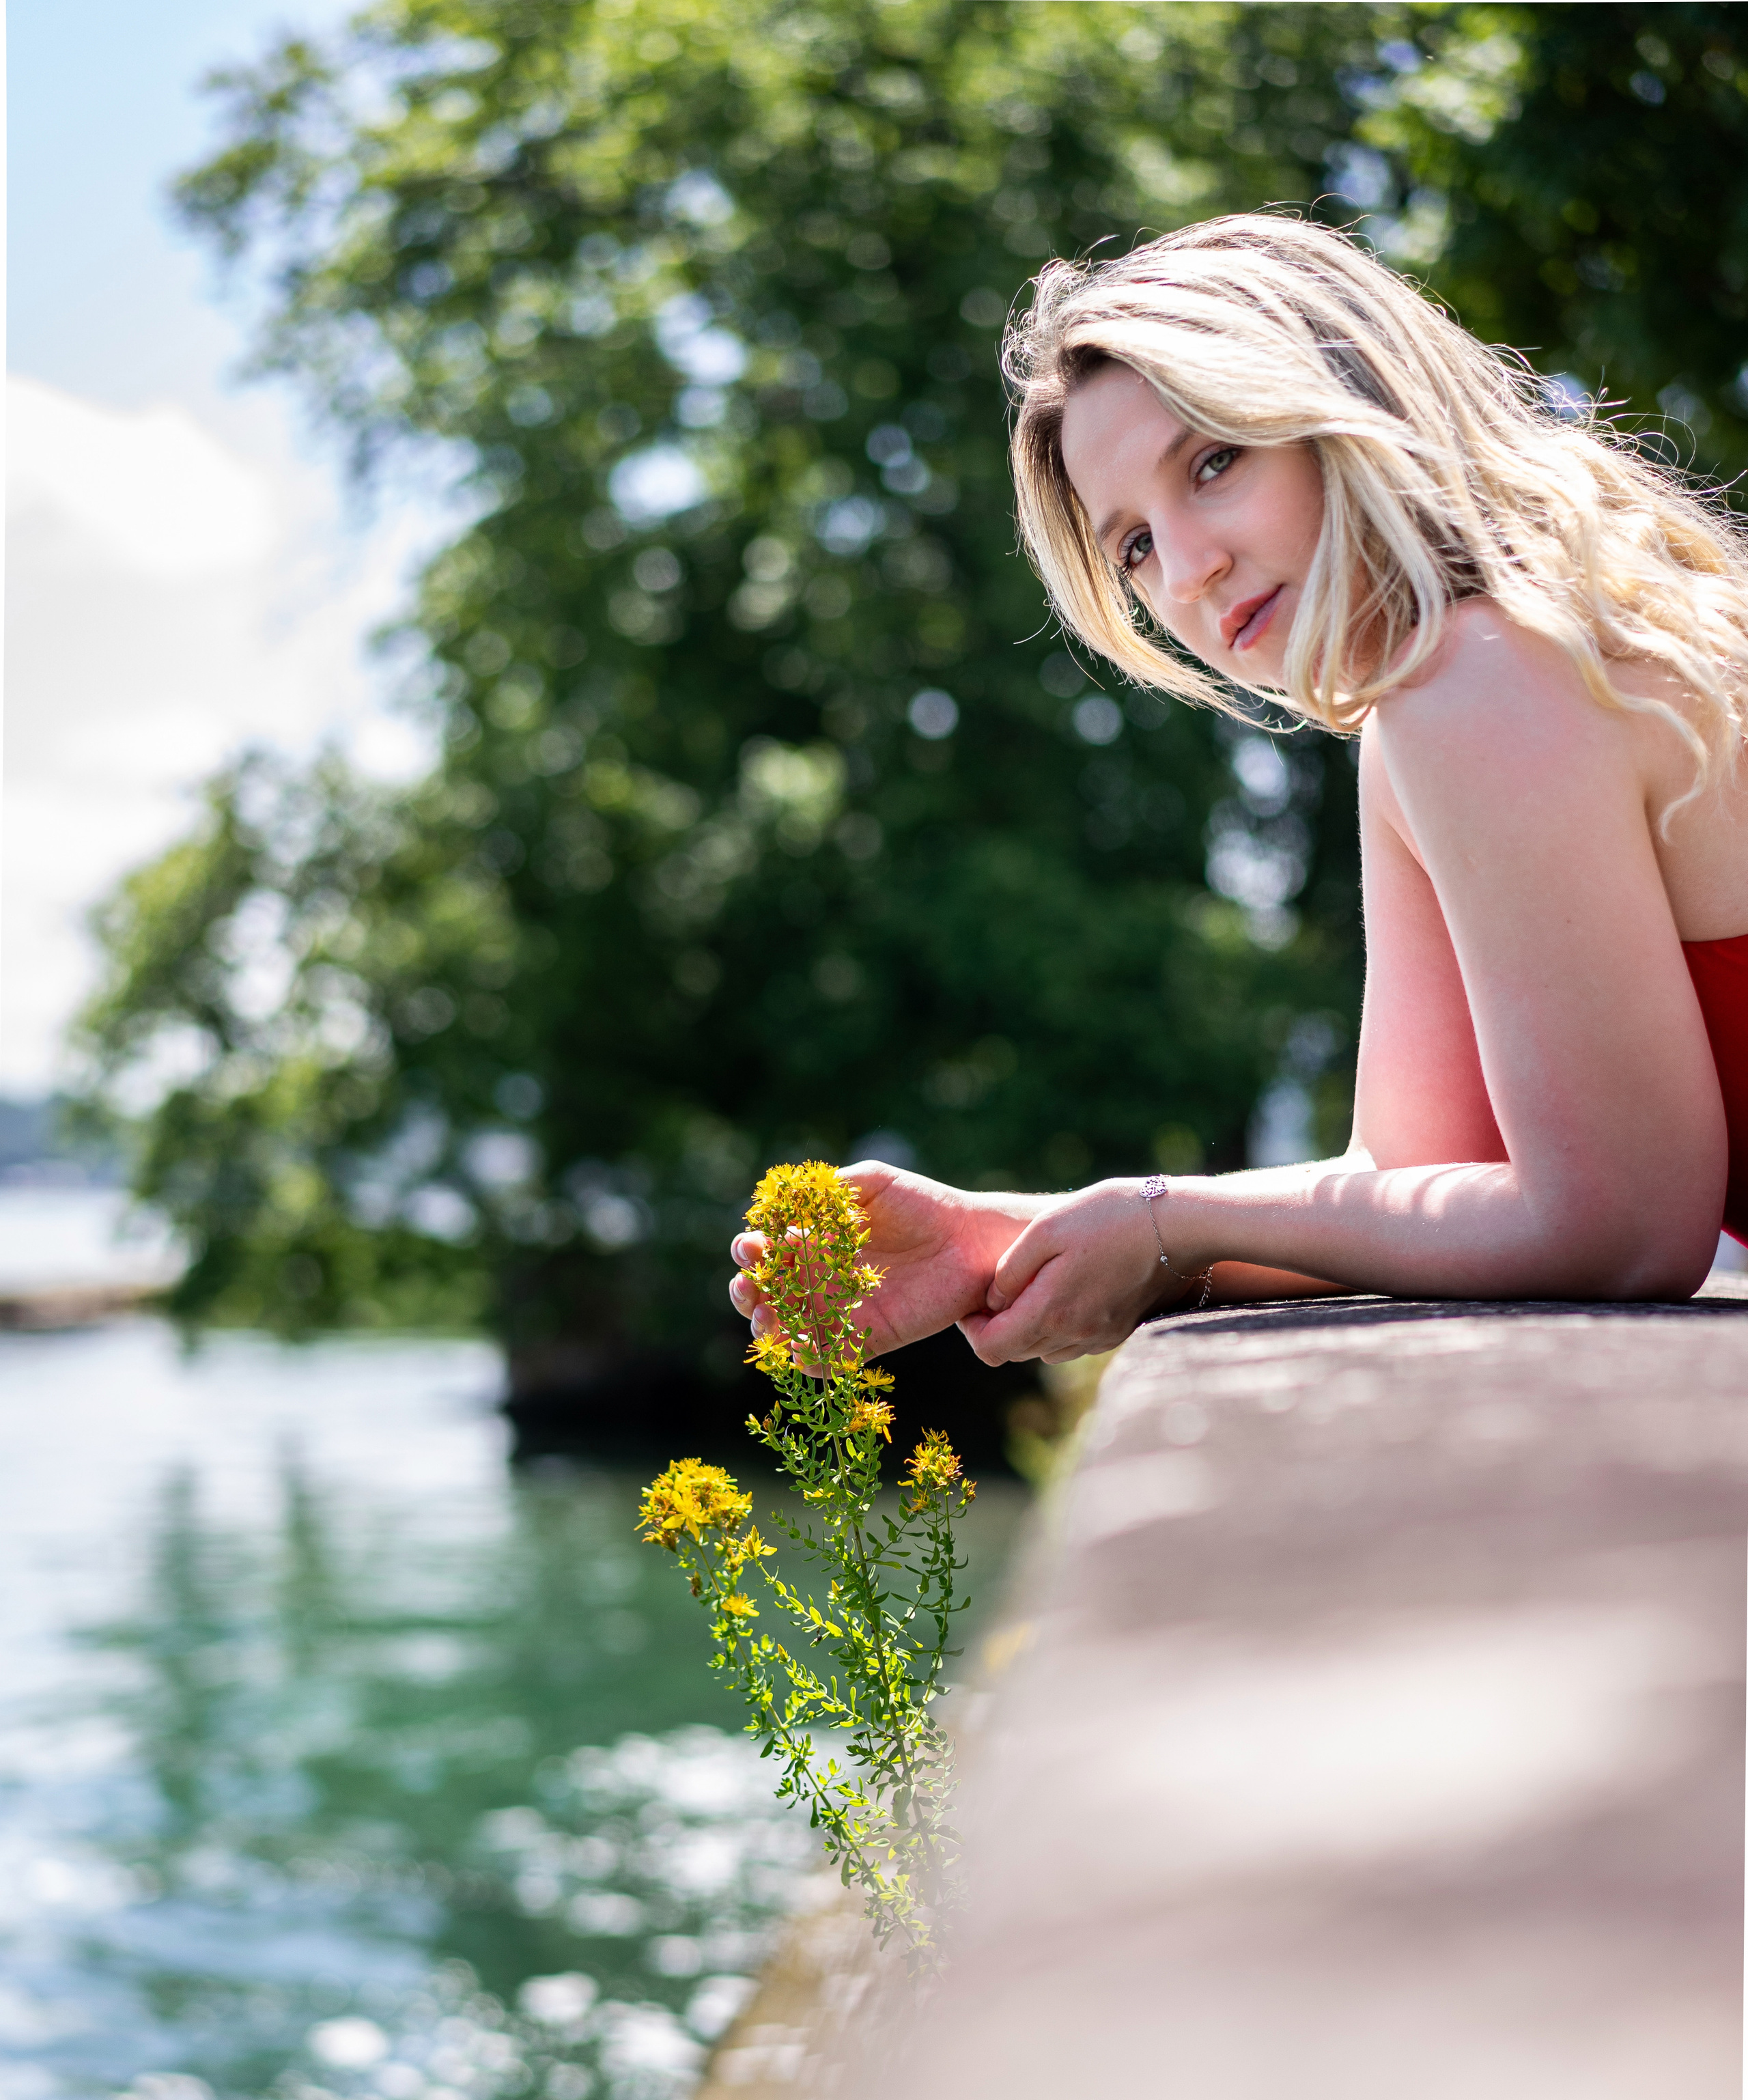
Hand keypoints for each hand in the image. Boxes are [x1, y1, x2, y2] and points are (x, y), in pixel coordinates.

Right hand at [728, 1161, 1046, 1357]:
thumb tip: (792, 1212)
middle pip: (765, 1293)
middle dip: (746, 1291)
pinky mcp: (866, 1337)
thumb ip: (831, 1191)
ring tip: (767, 1319)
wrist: (970, 1240)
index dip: (749, 1250)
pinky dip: (806, 1360)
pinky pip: (827, 1358)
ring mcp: (839, 1310)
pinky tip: (799, 1349)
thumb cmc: (921, 1203)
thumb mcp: (872, 1183)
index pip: (765, 1250)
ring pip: (787, 1329)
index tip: (751, 1245)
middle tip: (749, 1285)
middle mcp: (819, 1277)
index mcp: (814, 1238)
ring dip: (766, 1329)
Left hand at [961, 1177, 1197, 1364]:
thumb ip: (1010, 1270)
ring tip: (1031, 1288)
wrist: (1176, 1227)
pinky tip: (1064, 1291)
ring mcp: (1097, 1338)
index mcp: (1049, 1312)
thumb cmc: (1107, 1218)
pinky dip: (1058, 1326)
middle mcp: (1073, 1335)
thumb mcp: (1046, 1230)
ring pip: (1043, 1350)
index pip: (990, 1348)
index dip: (972, 1329)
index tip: (974, 1302)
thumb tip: (991, 1300)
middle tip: (998, 1291)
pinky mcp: (1117, 1333)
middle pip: (1014, 1352)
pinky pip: (1072, 1343)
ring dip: (1028, 1328)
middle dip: (998, 1327)